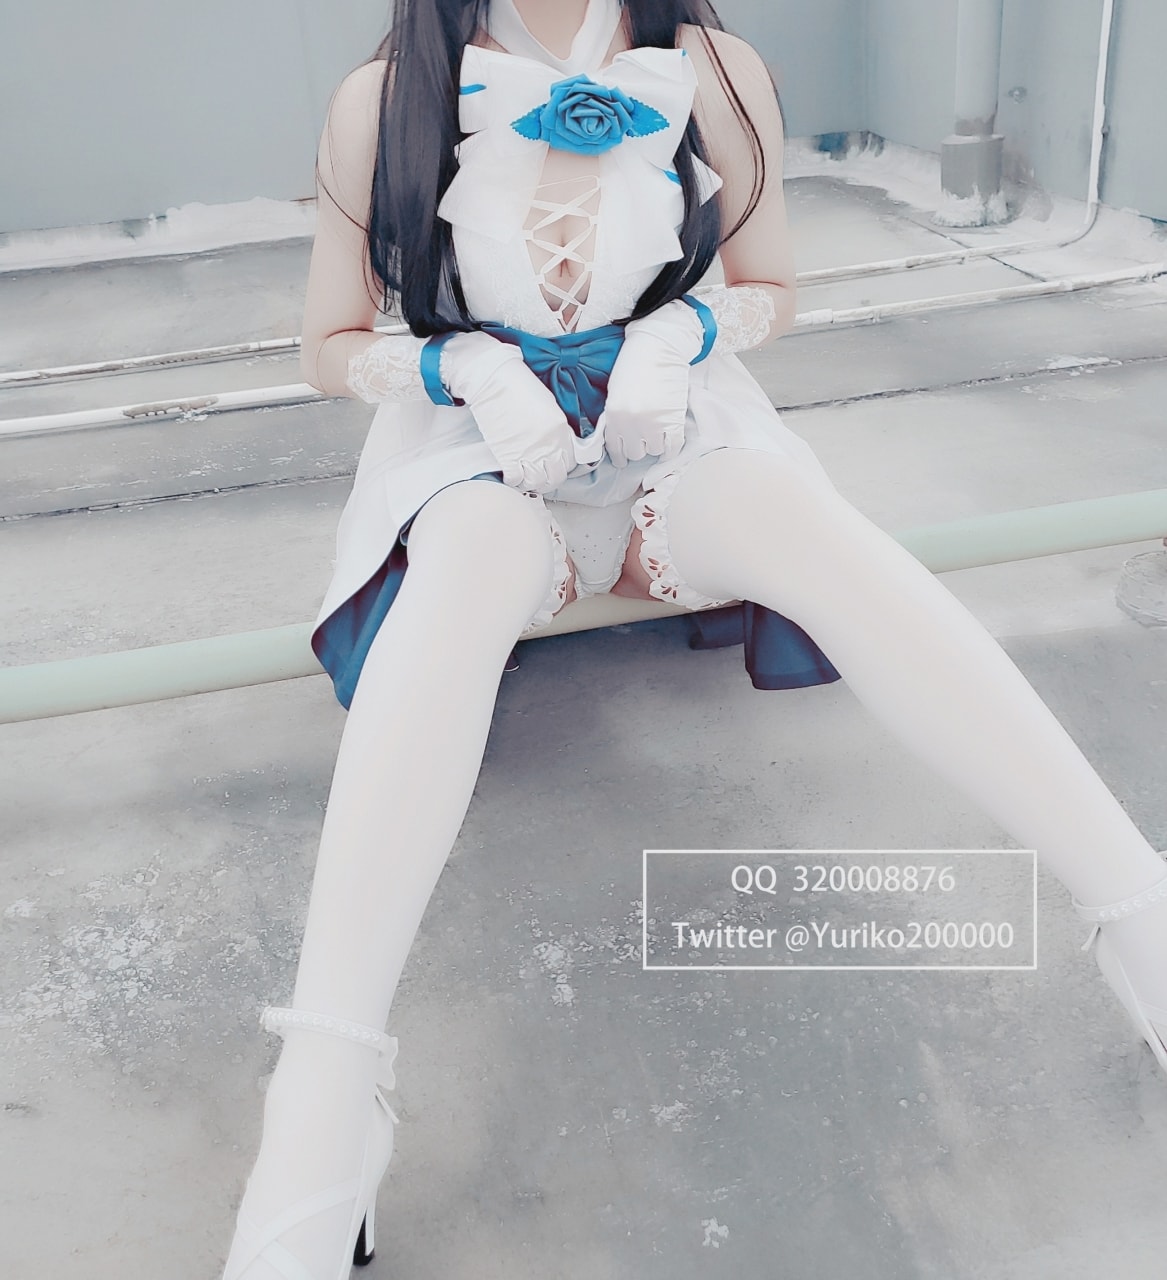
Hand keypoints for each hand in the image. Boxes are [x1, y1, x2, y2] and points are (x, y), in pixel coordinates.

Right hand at [441, 332, 576, 491]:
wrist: (493, 380)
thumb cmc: (518, 385)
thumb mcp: (549, 405)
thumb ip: (557, 428)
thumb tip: (558, 443)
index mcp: (560, 430)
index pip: (571, 462)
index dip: (563, 466)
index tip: (555, 465)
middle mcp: (548, 444)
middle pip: (556, 477)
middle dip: (550, 479)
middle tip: (542, 475)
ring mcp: (528, 452)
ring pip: (537, 482)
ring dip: (532, 483)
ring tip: (527, 478)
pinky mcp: (508, 456)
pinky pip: (515, 480)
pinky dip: (514, 482)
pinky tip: (511, 476)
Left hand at [598, 299, 707, 468]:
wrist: (658, 346)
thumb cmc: (634, 363)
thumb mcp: (614, 393)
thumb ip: (615, 417)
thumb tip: (620, 438)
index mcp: (614, 415)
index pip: (615, 449)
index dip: (621, 455)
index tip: (624, 457)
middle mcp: (631, 423)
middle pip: (634, 454)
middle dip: (638, 447)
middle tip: (643, 439)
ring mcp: (653, 424)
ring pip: (653, 451)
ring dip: (655, 445)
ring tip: (657, 433)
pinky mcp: (673, 420)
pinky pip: (672, 447)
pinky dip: (671, 448)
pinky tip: (669, 442)